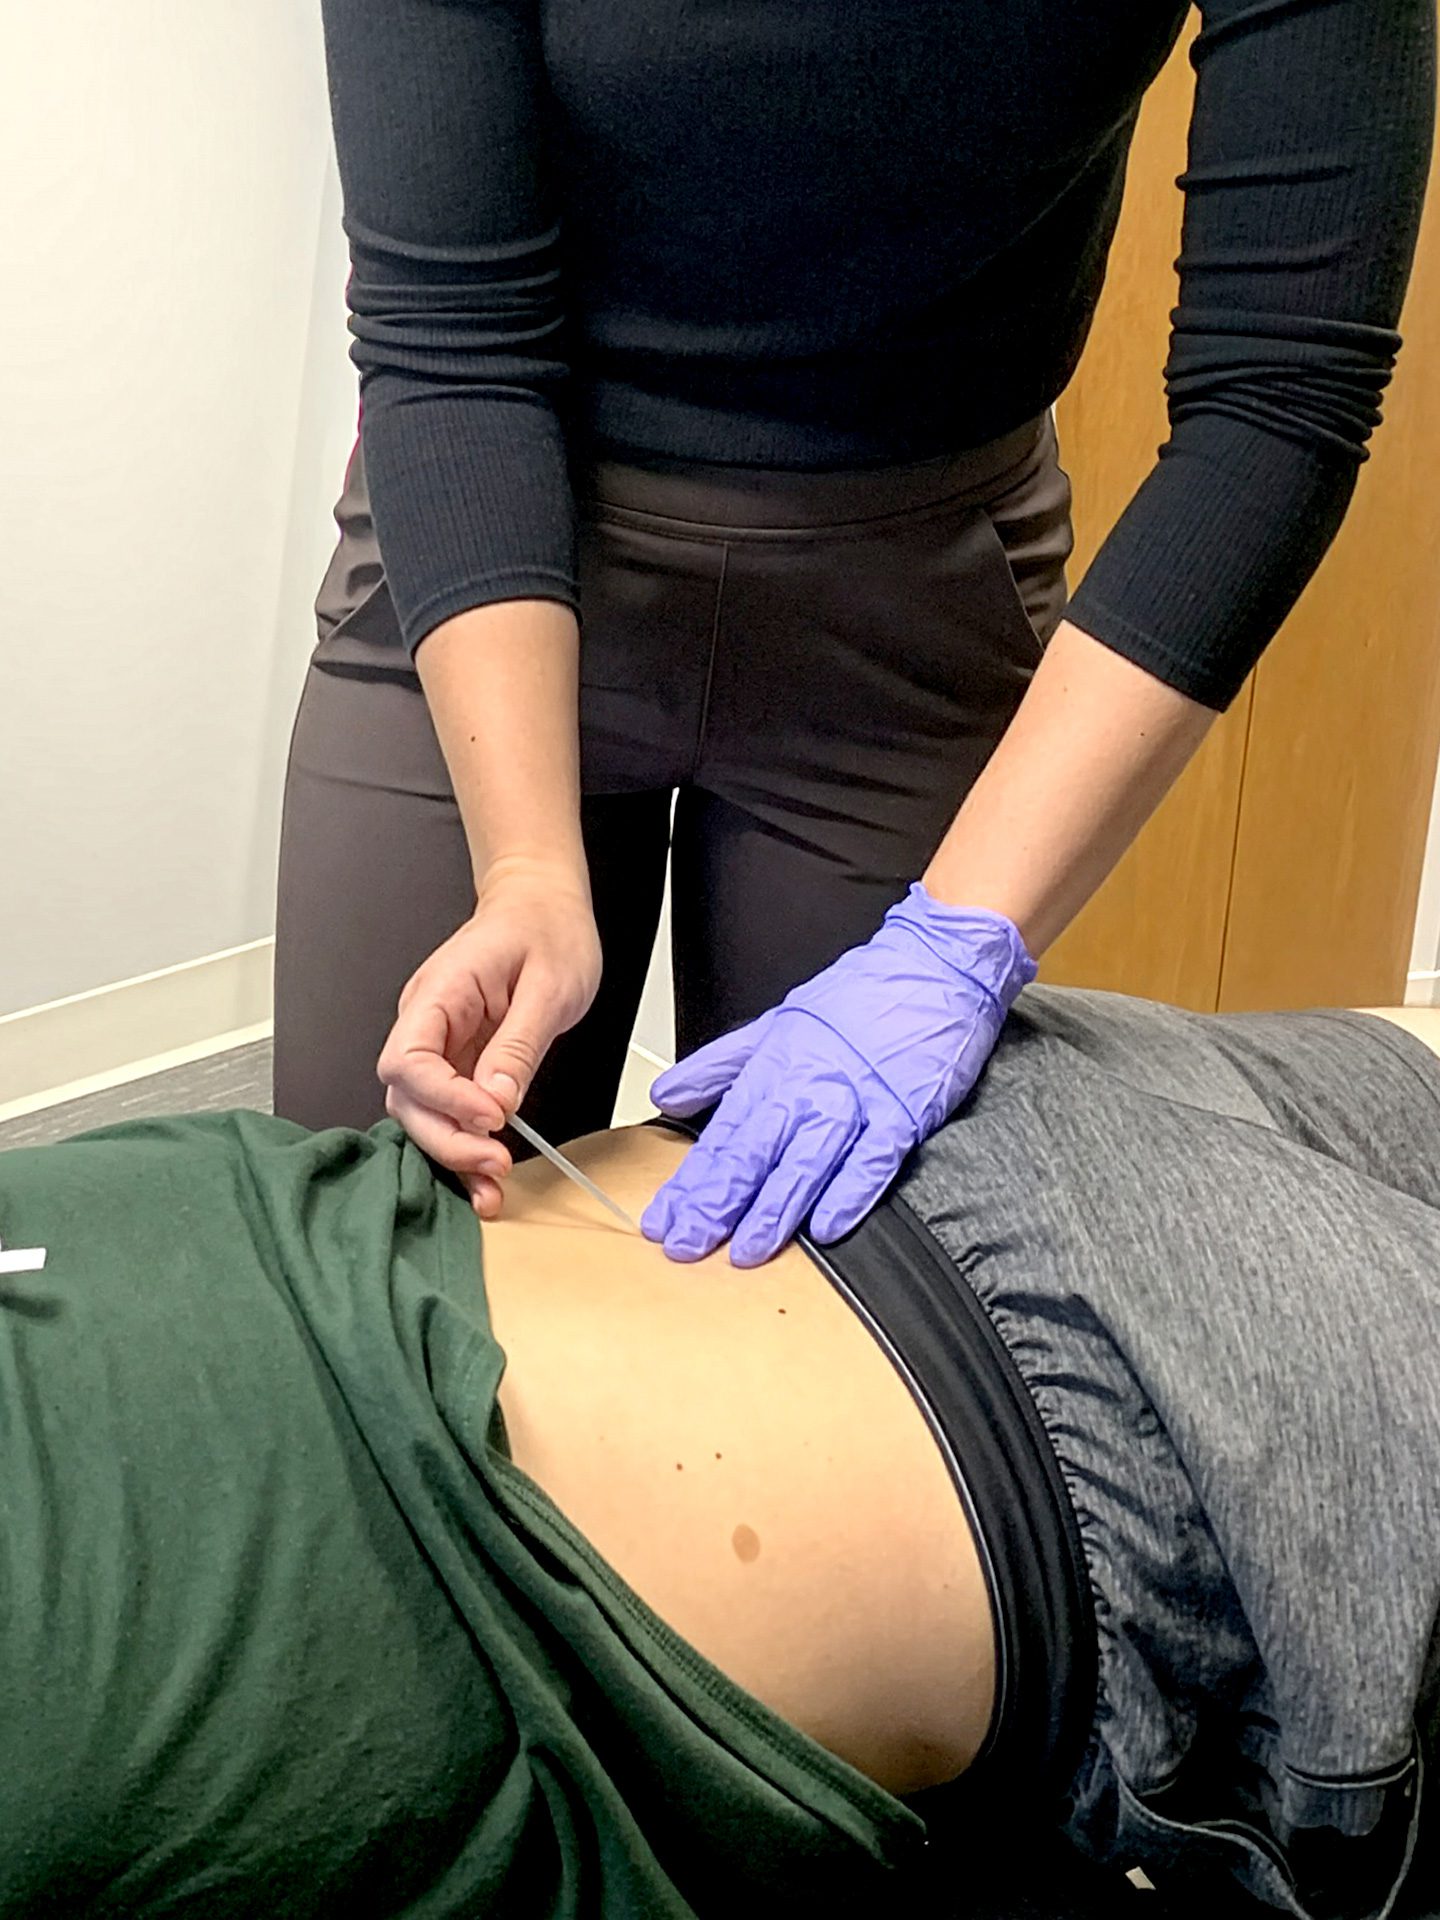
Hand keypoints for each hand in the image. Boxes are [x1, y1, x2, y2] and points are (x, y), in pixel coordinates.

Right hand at [377, 858, 600, 1217]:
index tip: (492, 1117)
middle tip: (496, 1164)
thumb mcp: (550, 984)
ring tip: (493, 1186)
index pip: (409, 1061)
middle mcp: (426, 1022)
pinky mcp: (459, 1061)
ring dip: (452, 1152)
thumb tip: (497, 1099)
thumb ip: (519, 1044)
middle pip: (407, 1098)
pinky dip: (466, 1144)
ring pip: (423, 1113)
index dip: (445, 1099)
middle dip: (447, 1139)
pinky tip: (486, 1176)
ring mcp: (439, 1044)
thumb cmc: (546, 928)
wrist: (542, 903)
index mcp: (439, 993)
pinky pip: (451, 1109)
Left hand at [642, 885, 1034, 1264]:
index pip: (723, 1133)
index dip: (692, 1181)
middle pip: (755, 1151)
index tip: (665, 1220)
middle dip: (717, 1203)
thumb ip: (721, 1065)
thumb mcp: (777, 1020)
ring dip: (775, 1208)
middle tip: (685, 1244)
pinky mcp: (904, 1111)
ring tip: (746, 1250)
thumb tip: (669, 1095)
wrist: (933, 964)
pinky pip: (874, 1159)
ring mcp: (858, 1098)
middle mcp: (810, 1084)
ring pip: (807, 1160)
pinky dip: (851, 1192)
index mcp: (776, 1064)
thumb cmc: (862, 994)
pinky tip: (828, 1227)